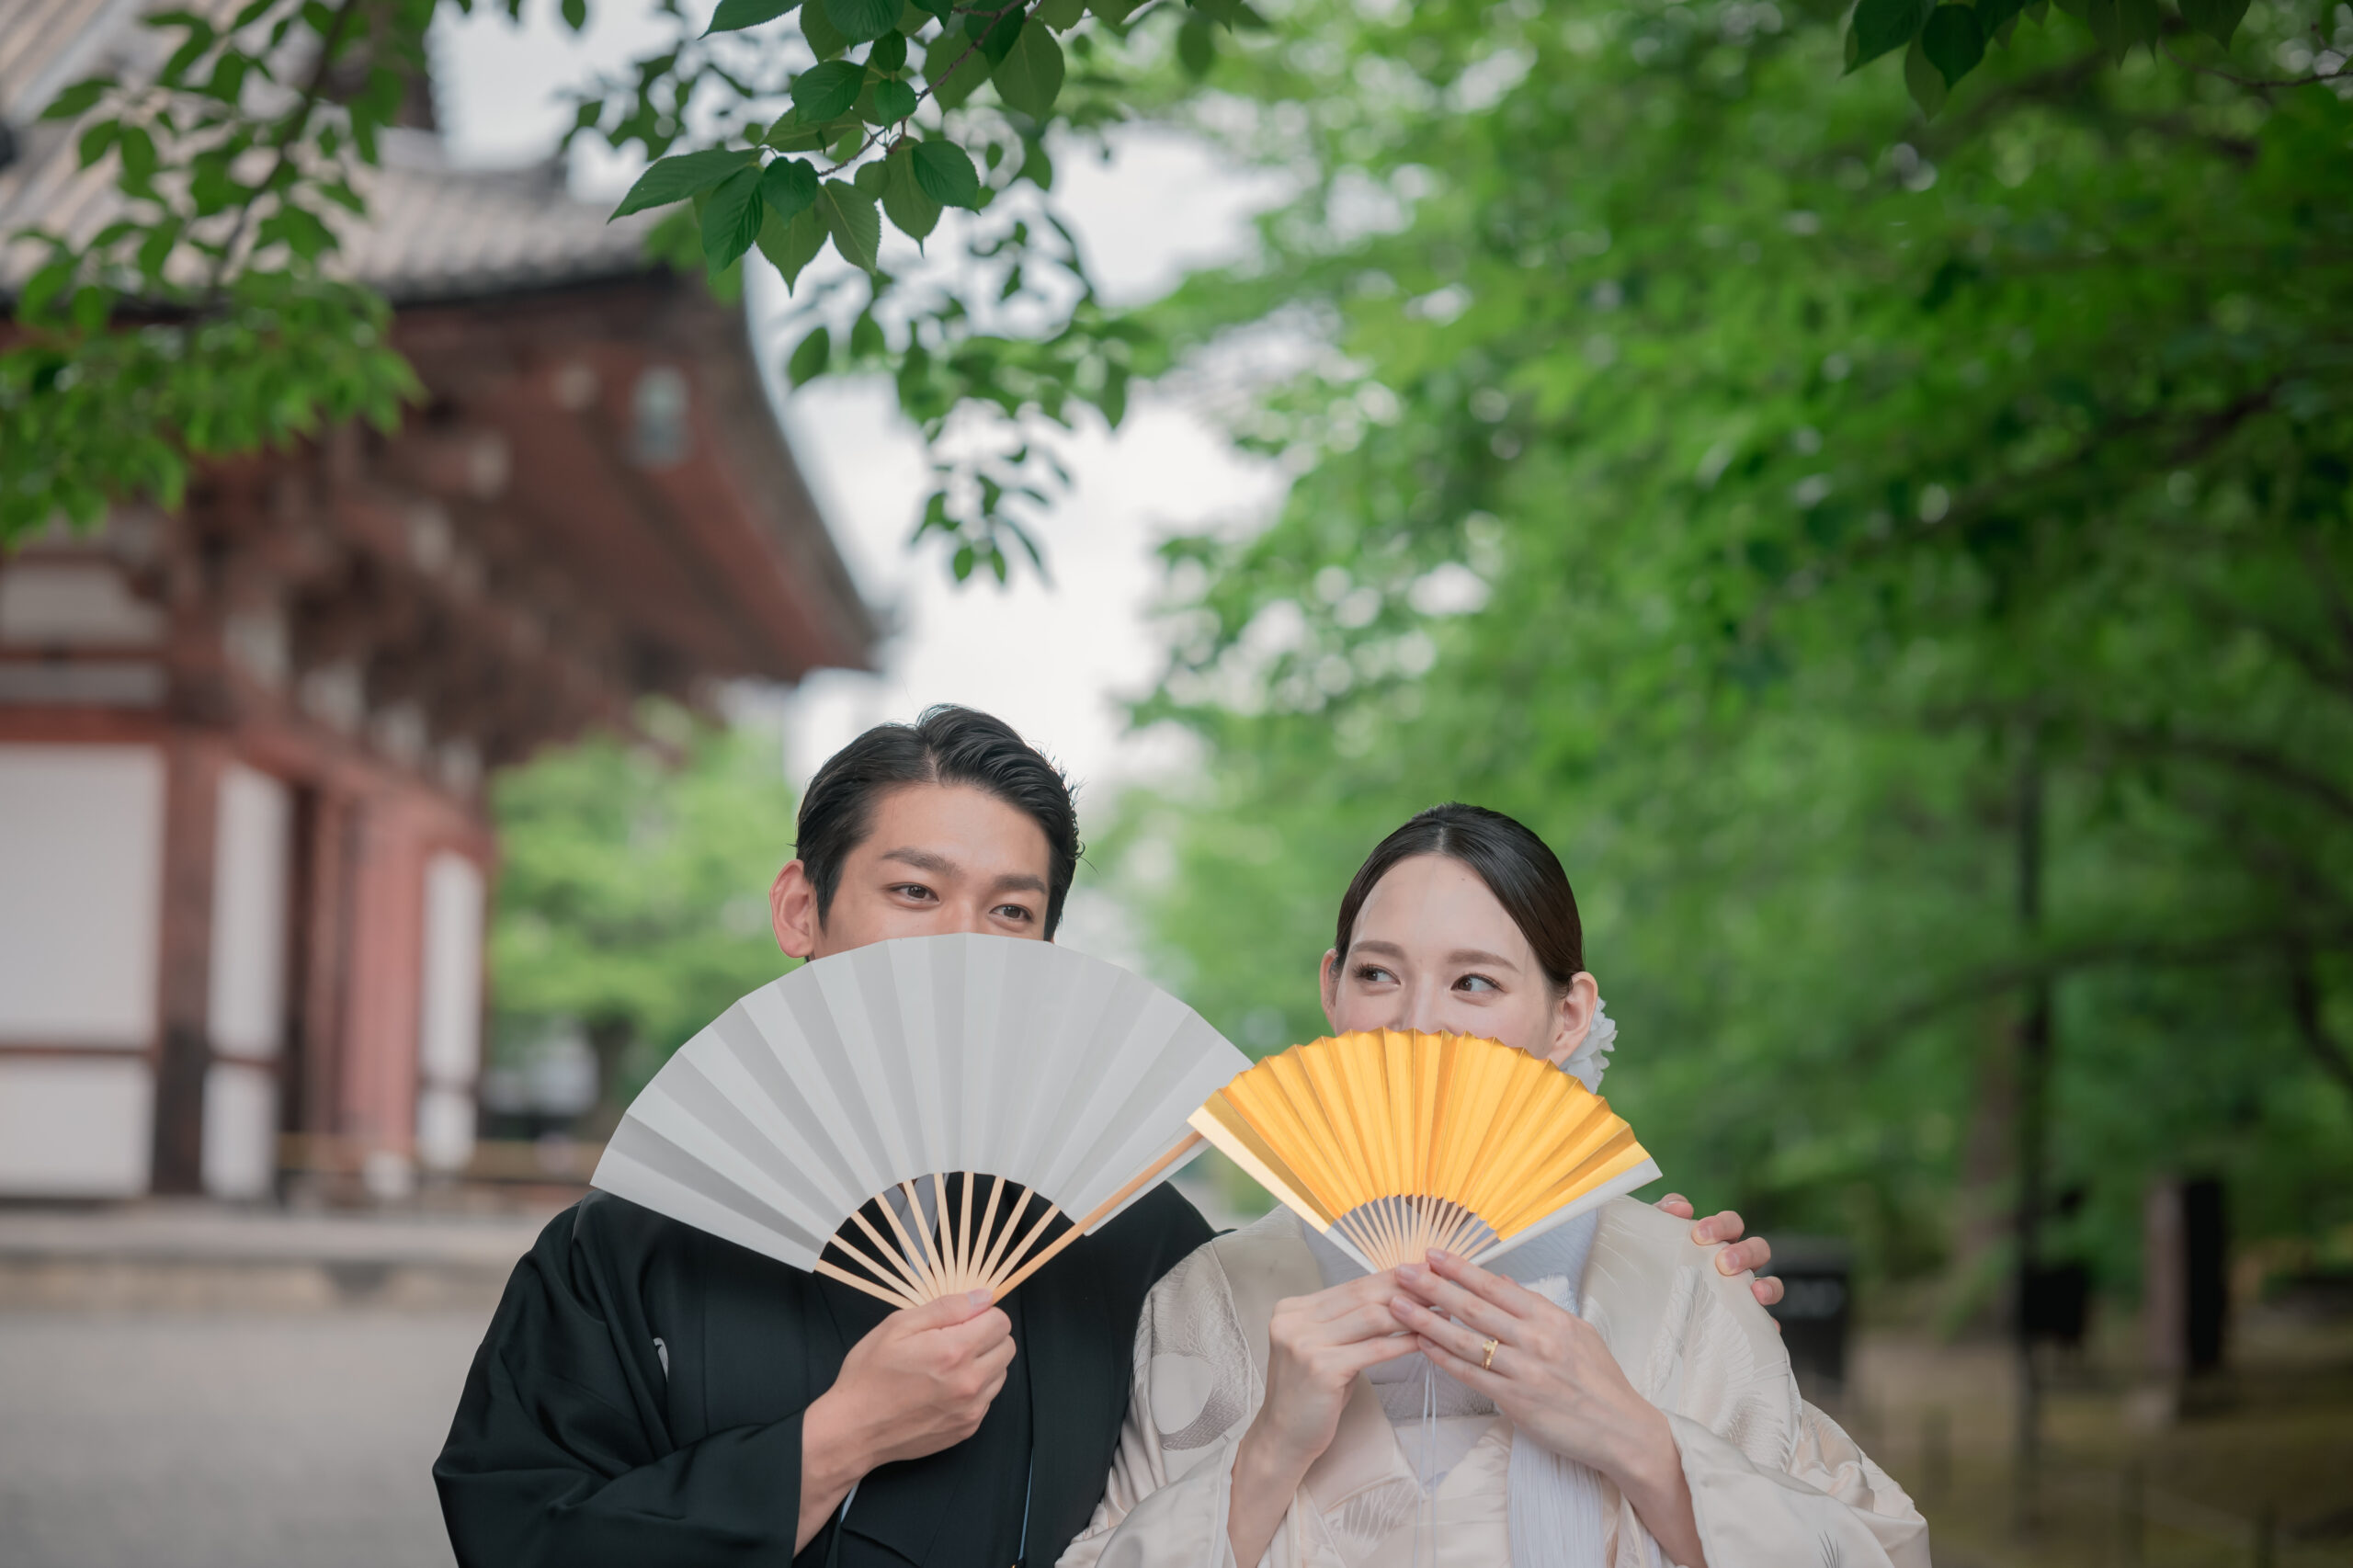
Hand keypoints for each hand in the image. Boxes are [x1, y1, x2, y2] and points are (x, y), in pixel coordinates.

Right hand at [797, 1290, 1011, 1548]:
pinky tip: (944, 1389)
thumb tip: (984, 1297)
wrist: (854, 1431)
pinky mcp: (967, 1429)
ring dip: (984, 1364)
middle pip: (1007, 1347)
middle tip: (954, 1339)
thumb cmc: (869, 1374)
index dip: (983, 1314)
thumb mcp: (897, 1326)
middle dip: (987, 1337)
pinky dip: (974, 1390)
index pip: (1001, 1322)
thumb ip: (946, 1308)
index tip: (962, 1318)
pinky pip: (987, 1399)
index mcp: (955, 1351)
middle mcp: (971, 1382)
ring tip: (948, 1366)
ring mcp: (971, 1410)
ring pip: (1000, 1374)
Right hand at [1228, 1272, 1417, 1566]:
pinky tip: (1424, 1341)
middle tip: (1440, 1287)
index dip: (1390, 1278)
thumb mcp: (1325, 1349)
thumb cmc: (1312, 1395)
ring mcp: (1304, 1343)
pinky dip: (1403, 1343)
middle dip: (1406, 1290)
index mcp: (1293, 1309)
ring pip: (1371, 1317)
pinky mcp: (1320, 1368)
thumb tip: (1395, 1297)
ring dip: (1410, 1314)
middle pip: (1362, 1296)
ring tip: (1439, 1312)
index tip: (1423, 1273)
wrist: (1283, 1439)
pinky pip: (1373, 1349)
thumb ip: (1348, 1323)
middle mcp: (1294, 1320)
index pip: (1352, 1286)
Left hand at [1391, 1251, 1705, 1566]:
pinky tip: (1422, 1345)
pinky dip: (1444, 1358)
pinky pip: (1471, 1375)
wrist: (1622, 1430)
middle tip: (1402, 1270)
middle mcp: (1536, 1340)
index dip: (1461, 1269)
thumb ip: (1538, 1308)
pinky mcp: (1516, 1401)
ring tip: (1398, 1304)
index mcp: (1551, 1319)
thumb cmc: (1600, 1382)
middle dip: (1433, 1286)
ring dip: (1427, 1320)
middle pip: (1474, 1307)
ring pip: (1465, 1340)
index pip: (1496, 1286)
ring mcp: (1525, 1371)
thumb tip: (1504, 1282)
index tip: (1434, 1254)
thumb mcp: (1577, 1333)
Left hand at [1655, 1193, 1781, 1312]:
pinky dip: (1770, 1324)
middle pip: (1758, 1249)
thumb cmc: (1653, 1267)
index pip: (1730, 1224)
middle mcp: (1736, 1266)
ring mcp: (1745, 1294)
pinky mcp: (1747, 1323)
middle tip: (1724, 1263)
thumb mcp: (1653, 1240)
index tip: (1700, 1235)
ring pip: (1772, 1283)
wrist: (1646, 1315)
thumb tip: (1682, 1207)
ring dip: (1768, 1285)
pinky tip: (1766, 1326)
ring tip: (1754, 1292)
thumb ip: (1663, 1216)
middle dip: (1745, 1253)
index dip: (1721, 1225)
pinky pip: (1767, 1324)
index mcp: (1717, 1244)